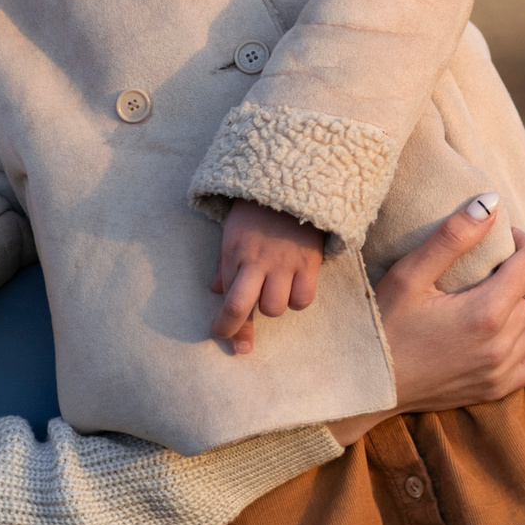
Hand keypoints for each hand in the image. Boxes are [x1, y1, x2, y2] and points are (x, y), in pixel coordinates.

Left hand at [209, 202, 324, 355]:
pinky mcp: (309, 261)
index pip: (227, 300)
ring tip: (275, 293)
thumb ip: (224, 264)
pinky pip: (303, 298)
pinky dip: (298, 300)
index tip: (225, 338)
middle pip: (244, 307)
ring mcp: (285, 262)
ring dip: (274, 307)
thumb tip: (214, 291)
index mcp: (235, 253)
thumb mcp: (233, 233)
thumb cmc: (257, 211)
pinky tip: (295, 289)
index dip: (225, 327)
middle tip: (243, 343)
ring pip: (276, 307)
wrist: (292, 181)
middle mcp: (258, 261)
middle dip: (241, 330)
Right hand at [321, 196, 524, 449]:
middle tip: (498, 260)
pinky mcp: (498, 388)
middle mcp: (502, 344)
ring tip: (506, 290)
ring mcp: (503, 370)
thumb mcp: (409, 275)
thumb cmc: (383, 325)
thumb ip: (452, 237)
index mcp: (485, 312)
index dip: (521, 239)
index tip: (499, 238)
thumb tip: (492, 203)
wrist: (367, 385)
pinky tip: (516, 328)